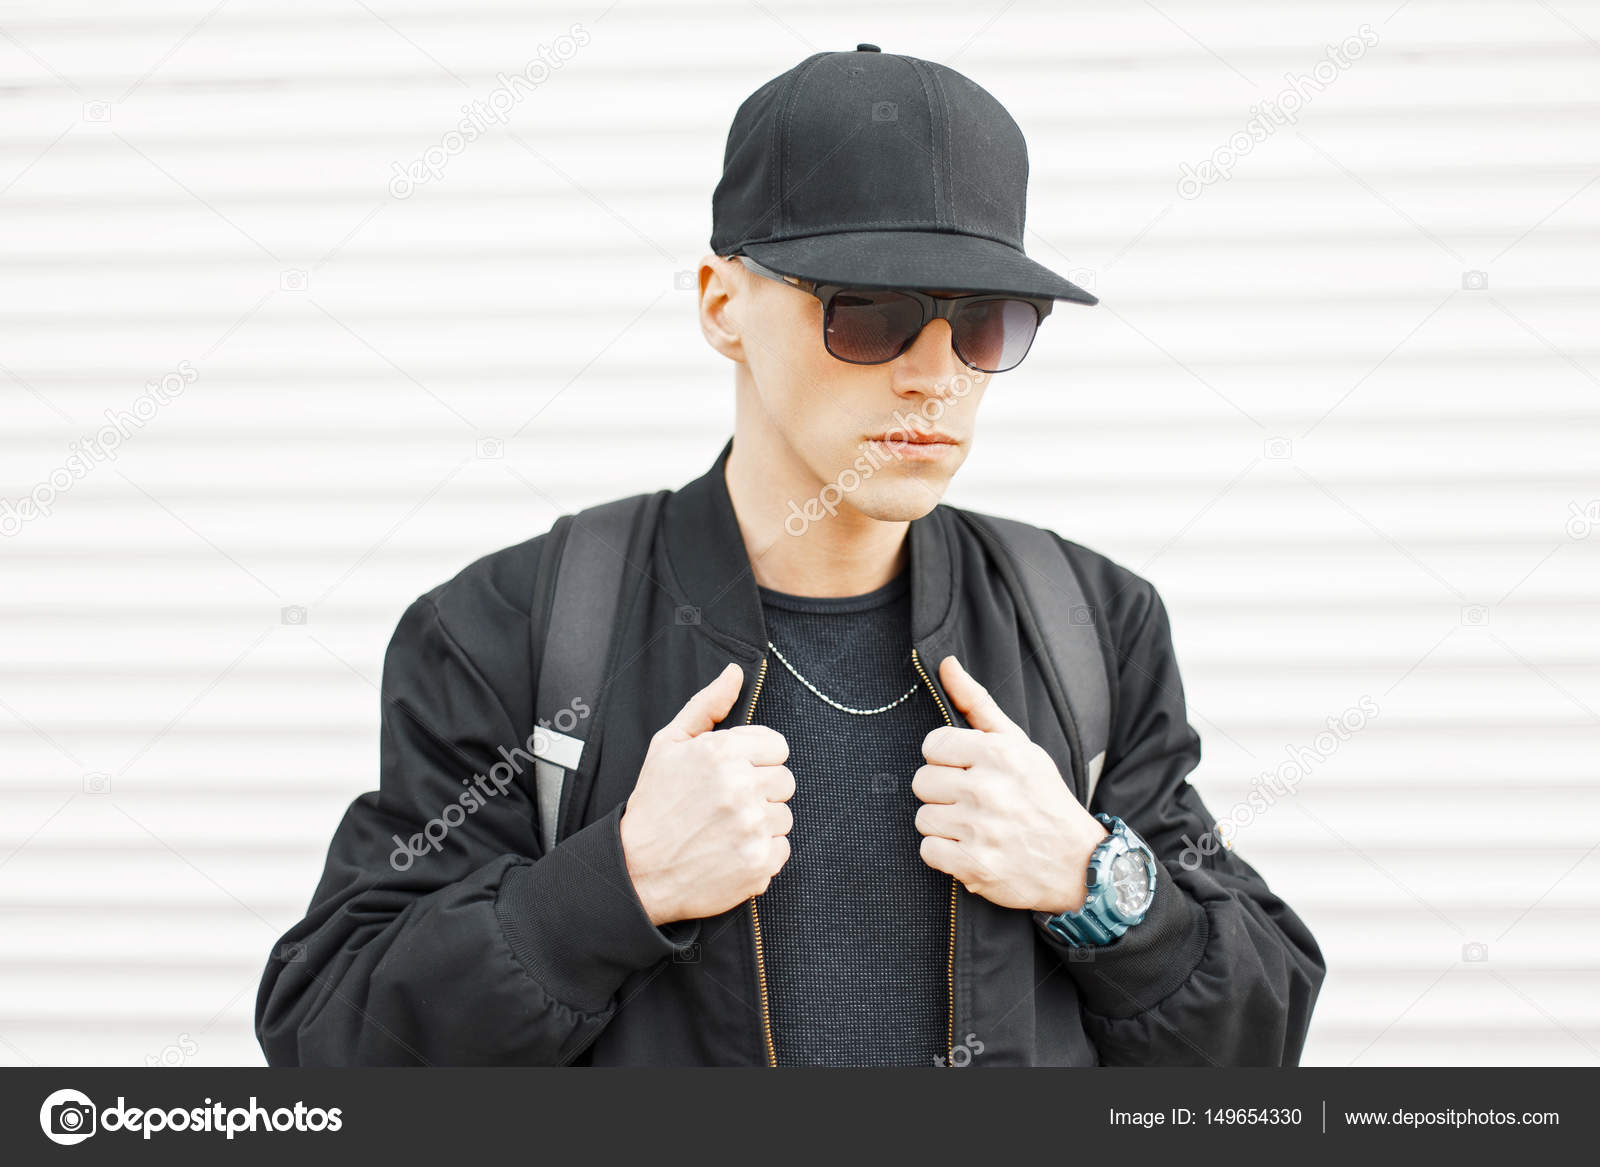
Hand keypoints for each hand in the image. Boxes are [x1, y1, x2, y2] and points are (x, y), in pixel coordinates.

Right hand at [619, 662, 794, 925]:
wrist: (636, 869)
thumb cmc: (653, 804)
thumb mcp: (669, 745)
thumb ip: (707, 706)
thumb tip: (736, 673)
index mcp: (722, 752)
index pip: (778, 747)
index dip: (757, 760)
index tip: (736, 774)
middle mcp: (741, 787)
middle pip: (785, 781)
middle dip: (760, 791)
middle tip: (727, 804)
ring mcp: (751, 828)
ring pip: (784, 817)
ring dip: (761, 824)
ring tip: (725, 830)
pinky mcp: (758, 863)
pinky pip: (781, 850)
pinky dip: (761, 854)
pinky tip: (730, 852)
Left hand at [912, 656, 1108, 914]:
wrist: (1079, 863)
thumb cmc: (1044, 798)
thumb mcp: (1019, 745)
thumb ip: (978, 704)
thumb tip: (946, 663)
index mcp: (998, 754)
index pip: (932, 745)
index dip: (946, 760)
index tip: (967, 771)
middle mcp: (987, 789)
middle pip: (922, 781)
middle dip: (943, 792)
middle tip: (973, 802)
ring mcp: (979, 829)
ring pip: (922, 817)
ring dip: (944, 825)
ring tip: (974, 827)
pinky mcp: (974, 866)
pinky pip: (927, 851)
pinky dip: (945, 855)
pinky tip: (970, 849)